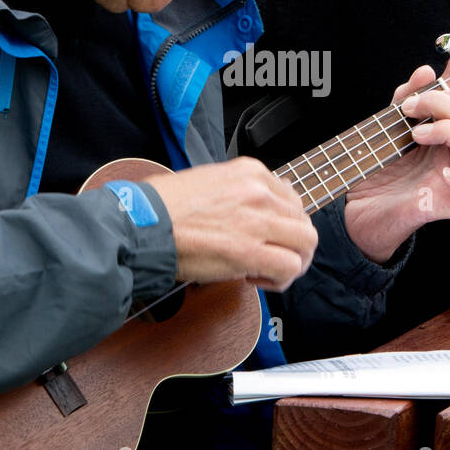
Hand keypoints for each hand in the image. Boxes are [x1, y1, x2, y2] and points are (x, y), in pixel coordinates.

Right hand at [146, 159, 317, 291]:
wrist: (143, 224)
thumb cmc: (164, 208)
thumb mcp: (209, 181)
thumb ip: (239, 193)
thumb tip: (256, 214)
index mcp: (250, 171)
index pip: (291, 198)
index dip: (282, 223)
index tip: (265, 236)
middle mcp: (259, 191)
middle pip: (304, 220)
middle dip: (292, 244)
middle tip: (272, 258)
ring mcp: (258, 219)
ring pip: (306, 242)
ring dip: (292, 261)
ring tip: (268, 270)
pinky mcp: (251, 250)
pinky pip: (290, 266)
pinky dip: (280, 278)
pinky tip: (256, 279)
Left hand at [342, 65, 449, 263]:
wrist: (355, 208)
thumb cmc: (376, 169)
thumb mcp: (387, 125)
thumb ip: (405, 98)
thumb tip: (426, 72)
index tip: (415, 99)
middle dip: (448, 103)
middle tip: (412, 110)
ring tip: (417, 135)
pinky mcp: (444, 207)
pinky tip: (444, 174)